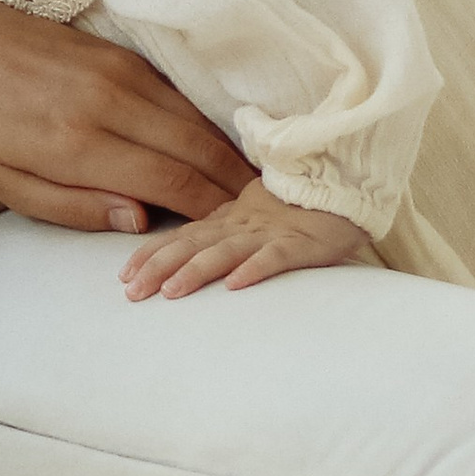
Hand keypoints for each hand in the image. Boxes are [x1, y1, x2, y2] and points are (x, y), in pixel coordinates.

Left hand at [0, 0, 254, 235]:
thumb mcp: (9, 185)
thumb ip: (77, 207)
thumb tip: (142, 222)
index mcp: (77, 144)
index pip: (168, 182)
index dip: (208, 209)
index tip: (231, 228)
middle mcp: (107, 103)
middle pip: (195, 148)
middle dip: (232, 182)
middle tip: (261, 208)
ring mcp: (119, 72)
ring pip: (193, 118)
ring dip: (225, 152)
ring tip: (249, 182)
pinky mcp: (122, 55)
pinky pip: (177, 95)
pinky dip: (202, 123)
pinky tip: (214, 146)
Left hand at [119, 185, 370, 298]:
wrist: (351, 183)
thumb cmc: (301, 205)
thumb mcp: (252, 217)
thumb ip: (221, 233)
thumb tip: (182, 257)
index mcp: (229, 219)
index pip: (181, 237)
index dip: (151, 254)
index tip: (123, 275)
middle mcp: (243, 224)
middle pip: (193, 245)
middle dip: (160, 268)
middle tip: (133, 292)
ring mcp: (273, 232)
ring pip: (227, 251)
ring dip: (197, 270)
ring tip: (172, 291)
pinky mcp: (305, 241)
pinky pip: (277, 256)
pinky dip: (255, 268)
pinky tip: (235, 285)